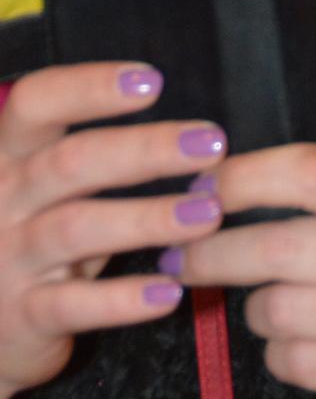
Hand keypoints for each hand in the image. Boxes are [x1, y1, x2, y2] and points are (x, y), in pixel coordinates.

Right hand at [0, 62, 226, 398]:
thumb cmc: (33, 237)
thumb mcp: (45, 188)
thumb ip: (96, 158)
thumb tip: (194, 135)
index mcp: (9, 155)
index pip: (36, 101)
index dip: (90, 86)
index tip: (153, 81)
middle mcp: (4, 199)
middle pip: (71, 162)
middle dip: (145, 149)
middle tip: (212, 144)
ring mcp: (8, 257)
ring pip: (76, 228)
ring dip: (148, 218)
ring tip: (208, 213)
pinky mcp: (21, 317)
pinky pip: (73, 305)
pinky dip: (122, 300)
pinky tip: (170, 292)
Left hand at [177, 143, 315, 398]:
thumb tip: (223, 186)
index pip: (310, 171)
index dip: (243, 177)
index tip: (198, 188)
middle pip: (279, 248)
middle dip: (213, 253)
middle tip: (182, 258)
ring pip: (278, 311)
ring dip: (255, 312)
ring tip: (269, 308)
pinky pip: (297, 363)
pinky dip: (281, 356)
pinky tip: (300, 347)